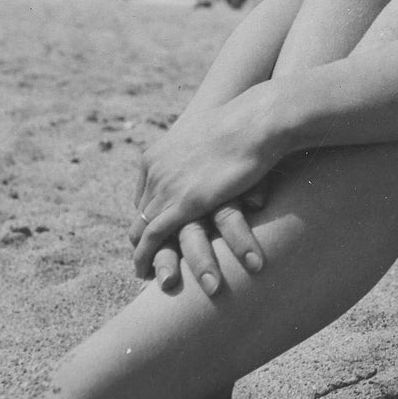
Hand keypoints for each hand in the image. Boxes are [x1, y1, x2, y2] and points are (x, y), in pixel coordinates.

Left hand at [130, 95, 274, 276]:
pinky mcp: (184, 203)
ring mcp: (167, 186)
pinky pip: (154, 237)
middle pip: (141, 216)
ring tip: (152, 278)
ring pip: (144, 231)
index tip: (157, 236)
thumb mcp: (210, 140)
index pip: (145, 197)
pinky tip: (153, 276)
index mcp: (157, 156)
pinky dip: (148, 258)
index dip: (150, 219)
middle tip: (148, 265)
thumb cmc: (245, 126)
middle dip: (143, 243)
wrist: (256, 120)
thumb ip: (200, 158)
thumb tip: (211, 167)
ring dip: (148, 258)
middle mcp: (155, 171)